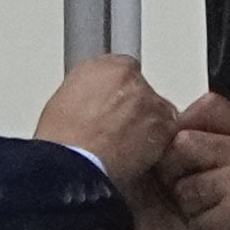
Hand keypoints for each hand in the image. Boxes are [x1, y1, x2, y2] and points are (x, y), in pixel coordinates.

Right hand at [36, 56, 177, 196]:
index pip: (120, 70)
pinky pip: (169, 133)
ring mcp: (148, 99)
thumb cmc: (61, 141)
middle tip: (118, 134)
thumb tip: (86, 109)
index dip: (116, 94)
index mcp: (98, 66)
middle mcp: (127, 76)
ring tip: (127, 152)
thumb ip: (83, 96)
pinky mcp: (164, 124)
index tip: (111, 109)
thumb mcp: (60, 106)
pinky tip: (139, 159)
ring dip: (148, 128)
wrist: (73, 162)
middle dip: (134, 110)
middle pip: (141, 91)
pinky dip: (160, 146)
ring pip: (158, 112)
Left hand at [164, 92, 229, 229]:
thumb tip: (178, 135)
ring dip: (192, 209)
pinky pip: (195, 222)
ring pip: (184, 189)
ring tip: (218, 214)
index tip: (188, 151)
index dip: (186, 126)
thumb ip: (226, 140)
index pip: (207, 107)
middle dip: (179, 171)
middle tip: (194, 190)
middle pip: (183, 145)